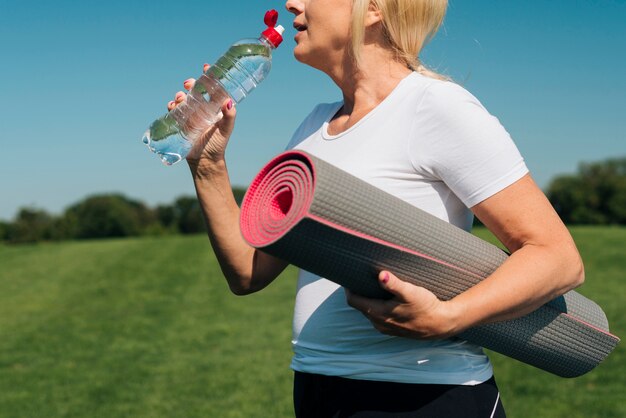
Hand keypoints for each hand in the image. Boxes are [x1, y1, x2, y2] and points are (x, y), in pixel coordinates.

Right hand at [168, 63, 236, 163]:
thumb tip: (229, 101)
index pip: (211, 88)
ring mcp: (189, 115)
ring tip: (180, 98)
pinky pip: (173, 111)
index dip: (208, 77)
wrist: (205, 161)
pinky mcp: (180, 123)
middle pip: (194, 91)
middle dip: (190, 84)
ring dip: (179, 95)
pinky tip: (172, 107)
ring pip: (182, 99)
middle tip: (188, 83)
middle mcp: (200, 108)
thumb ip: (230, 116)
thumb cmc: (218, 144)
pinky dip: (171, 106)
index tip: (206, 67)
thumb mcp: (226, 130)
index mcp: (213, 107)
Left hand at [345, 271, 460, 339]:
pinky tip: (385, 299)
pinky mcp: (393, 329)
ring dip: (368, 300)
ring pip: (369, 311)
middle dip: (359, 292)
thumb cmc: (426, 307)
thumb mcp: (410, 292)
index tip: (349, 276)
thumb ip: (394, 284)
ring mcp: (385, 328)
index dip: (349, 288)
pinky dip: (377, 307)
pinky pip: (378, 317)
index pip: (353, 300)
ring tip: (372, 286)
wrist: (441, 324)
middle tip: (361, 277)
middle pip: (360, 306)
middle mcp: (379, 323)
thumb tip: (381, 275)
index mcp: (378, 313)